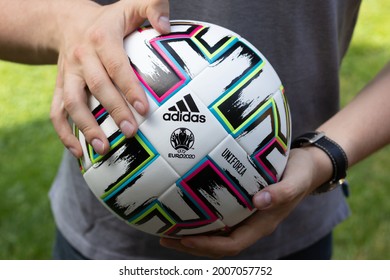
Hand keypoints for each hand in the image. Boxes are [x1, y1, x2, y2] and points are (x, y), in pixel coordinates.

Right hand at [50, 0, 169, 156]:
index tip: (144, 108)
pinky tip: (79, 152)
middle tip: (131, 132)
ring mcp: (67, 74)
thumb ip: (152, 7)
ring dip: (86, 127)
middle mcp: (81, 57)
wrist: (68, 22)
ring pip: (72, 103)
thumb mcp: (131, 5)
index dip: (129, 87)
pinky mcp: (59, 87)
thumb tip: (165, 28)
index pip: (116, 65)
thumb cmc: (109, 20)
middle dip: (113, 110)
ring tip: (104, 148)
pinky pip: (56, 112)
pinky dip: (64, 133)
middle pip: (96, 87)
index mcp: (101, 38)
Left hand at [160, 148, 326, 257]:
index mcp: (262, 224)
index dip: (207, 246)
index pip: (231, 244)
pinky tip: (185, 203)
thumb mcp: (296, 180)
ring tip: (166, 224)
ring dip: (192, 231)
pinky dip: (201, 214)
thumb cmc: (302, 172)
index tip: (184, 239)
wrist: (309, 166)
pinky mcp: (242, 203)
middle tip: (164, 235)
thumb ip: (282, 192)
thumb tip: (259, 201)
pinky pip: (219, 214)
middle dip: (191, 244)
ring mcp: (246, 215)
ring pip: (216, 231)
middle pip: (217, 243)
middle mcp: (251, 223)